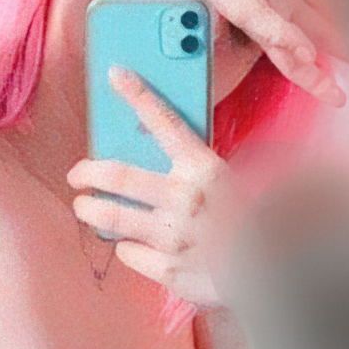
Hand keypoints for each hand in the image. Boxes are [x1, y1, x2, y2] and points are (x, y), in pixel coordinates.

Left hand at [68, 68, 247, 307]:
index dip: (138, 94)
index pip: (165, 122)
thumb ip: (194, 171)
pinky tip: (134, 246)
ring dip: (91, 209)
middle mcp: (186, 198)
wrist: (272, 275)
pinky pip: (128, 252)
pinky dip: (127, 248)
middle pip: (118, 175)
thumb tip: (154, 154)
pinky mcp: (168, 267)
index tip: (115, 73)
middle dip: (88, 172)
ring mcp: (175, 234)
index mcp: (205, 169)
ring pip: (112, 217)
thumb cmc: (251, 226)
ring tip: (85, 207)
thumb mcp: (229, 186)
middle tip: (77, 175)